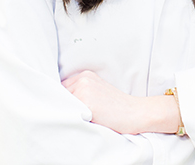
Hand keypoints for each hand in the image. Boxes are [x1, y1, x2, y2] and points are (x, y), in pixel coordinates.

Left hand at [61, 70, 179, 133]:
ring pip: (62, 105)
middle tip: (80, 113)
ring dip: (68, 112)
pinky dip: (73, 118)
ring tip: (85, 117)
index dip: (64, 100)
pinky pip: (69, 112)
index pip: (62, 88)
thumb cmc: (117, 106)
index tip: (72, 107)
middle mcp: (83, 79)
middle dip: (65, 105)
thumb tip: (59, 101)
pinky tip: (85, 120)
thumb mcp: (98, 91)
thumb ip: (81, 91)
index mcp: (86, 75)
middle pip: (60, 96)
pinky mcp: (85, 103)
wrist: (135, 112)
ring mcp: (83, 90)